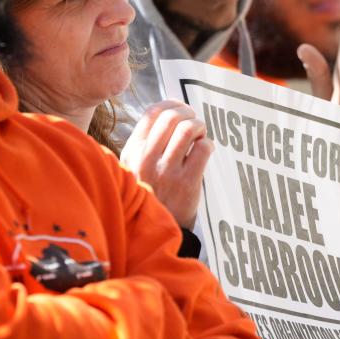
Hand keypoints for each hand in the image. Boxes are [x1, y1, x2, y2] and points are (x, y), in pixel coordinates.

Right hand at [120, 100, 213, 227]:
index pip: (152, 113)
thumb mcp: (135, 168)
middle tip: (195, 122)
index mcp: (132, 152)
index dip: (171, 104)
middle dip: (188, 114)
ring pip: (188, 129)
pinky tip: (205, 151)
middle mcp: (146, 159)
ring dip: (200, 127)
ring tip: (200, 136)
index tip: (182, 108)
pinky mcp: (186, 184)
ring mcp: (166, 171)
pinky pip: (202, 149)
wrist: (152, 234)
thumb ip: (148, 144)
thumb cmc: (149, 196)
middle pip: (171, 117)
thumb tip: (172, 113)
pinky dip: (208, 145)